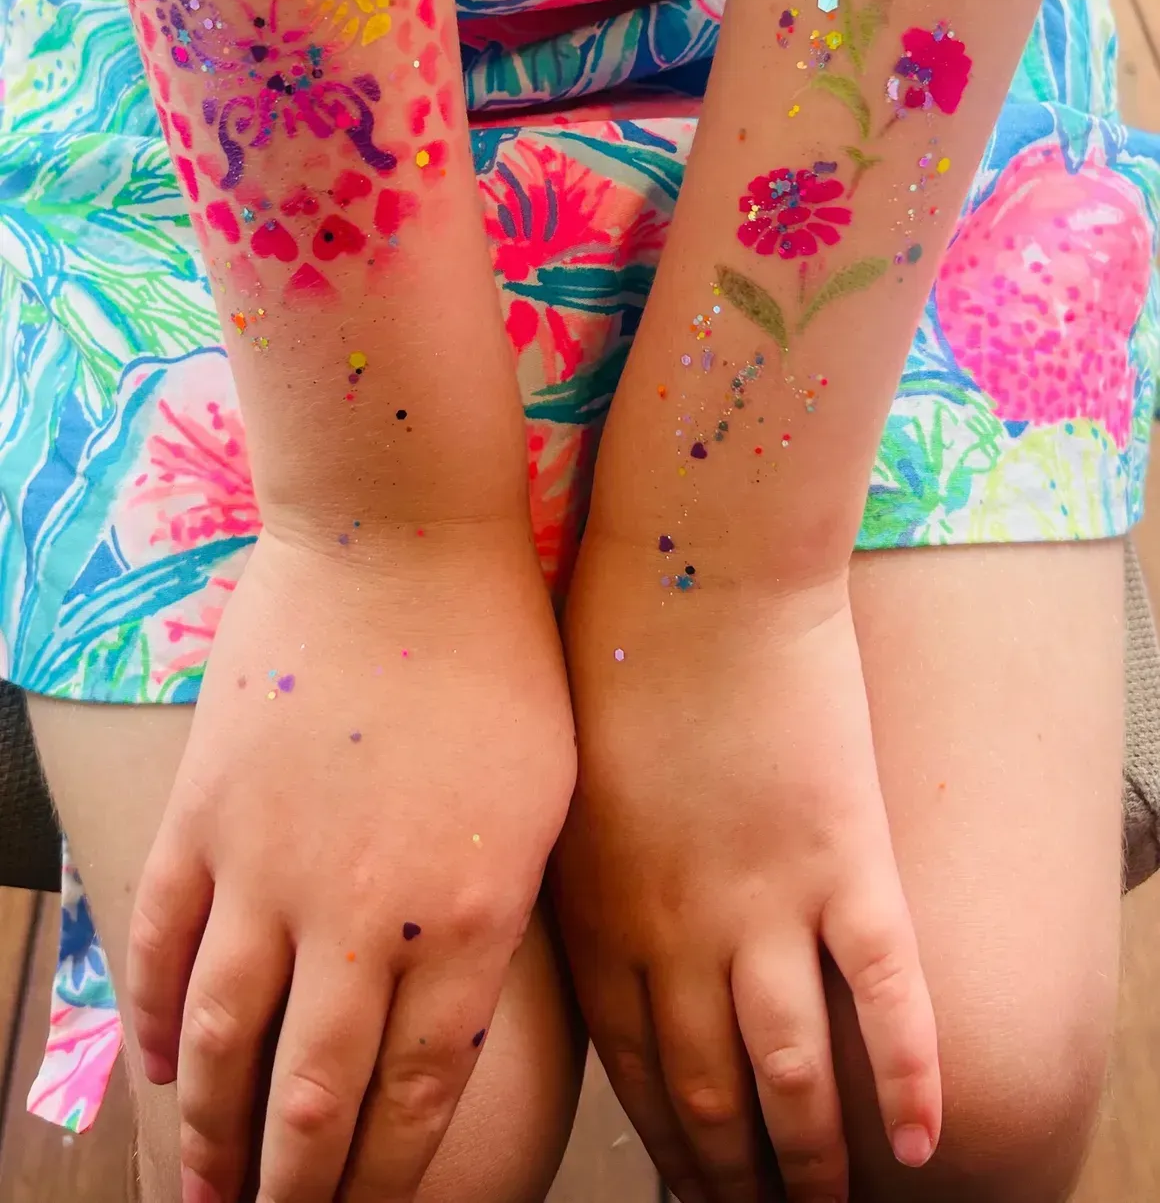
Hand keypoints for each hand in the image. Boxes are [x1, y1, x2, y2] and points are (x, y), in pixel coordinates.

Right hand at [128, 519, 574, 1202]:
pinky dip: (162, 1019)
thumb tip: (456, 1014)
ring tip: (207, 1197)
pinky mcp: (207, 812)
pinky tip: (168, 1069)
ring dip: (213, 1140)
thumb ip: (501, 918)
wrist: (401, 535)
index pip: (417, 1097)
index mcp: (471, 917)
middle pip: (315, 1101)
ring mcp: (272, 865)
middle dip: (295, 1194)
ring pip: (227, 1046)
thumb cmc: (502, 656)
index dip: (385, 1178)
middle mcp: (367, 914)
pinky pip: (171, 945)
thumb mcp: (546, 799)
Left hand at [552, 526, 939, 1202]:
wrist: (692, 565)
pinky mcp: (847, 859)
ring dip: (814, 1159)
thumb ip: (576, 873)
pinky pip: (886, 997)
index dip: (669, 1142)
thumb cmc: (605, 648)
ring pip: (796, 1074)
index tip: (687, 1182)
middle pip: (712, 1094)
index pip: (636, 1072)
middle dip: (734, 1175)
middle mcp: (679, 936)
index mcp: (599, 916)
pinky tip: (917, 1142)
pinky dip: (905, 1080)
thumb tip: (579, 938)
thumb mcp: (563, 780)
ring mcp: (768, 903)